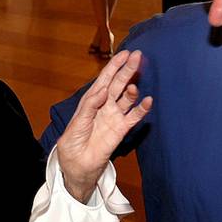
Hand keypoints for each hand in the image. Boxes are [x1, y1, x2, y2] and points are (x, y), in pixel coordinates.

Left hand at [57, 50, 151, 202]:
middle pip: (118, 84)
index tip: (125, 54)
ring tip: (135, 84)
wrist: (77, 167)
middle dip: (127, 70)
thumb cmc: (72, 145)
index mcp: (91, 101)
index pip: (104, 79)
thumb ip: (89, 107)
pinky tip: (148, 101)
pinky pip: (134, 117)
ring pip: (127, 97)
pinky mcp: (121, 130)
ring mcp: (114, 116)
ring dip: (132, 89)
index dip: (114, 66)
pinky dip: (142, 109)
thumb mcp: (76, 125)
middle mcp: (105, 105)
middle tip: (138, 56)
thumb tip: (103, 91)